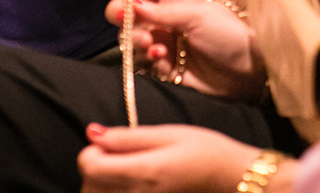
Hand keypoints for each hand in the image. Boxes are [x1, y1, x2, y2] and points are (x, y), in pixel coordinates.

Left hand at [79, 124, 270, 192]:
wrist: (231, 179)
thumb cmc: (205, 152)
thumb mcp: (169, 134)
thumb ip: (128, 137)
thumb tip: (92, 132)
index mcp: (144, 171)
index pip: (89, 166)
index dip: (93, 150)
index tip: (110, 143)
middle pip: (89, 187)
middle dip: (96, 168)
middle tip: (120, 156)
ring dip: (103, 185)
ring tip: (127, 171)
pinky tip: (132, 185)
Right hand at [110, 0, 263, 100]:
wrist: (249, 70)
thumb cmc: (232, 34)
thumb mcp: (197, 15)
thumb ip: (161, 11)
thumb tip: (128, 3)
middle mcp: (166, 19)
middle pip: (130, 13)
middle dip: (125, 18)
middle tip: (129, 22)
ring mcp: (165, 42)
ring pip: (132, 40)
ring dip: (136, 41)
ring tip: (153, 45)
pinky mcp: (165, 66)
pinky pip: (143, 63)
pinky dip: (147, 60)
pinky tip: (161, 58)